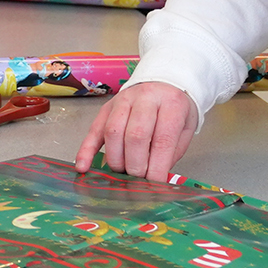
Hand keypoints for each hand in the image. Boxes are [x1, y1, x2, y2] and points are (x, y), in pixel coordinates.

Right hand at [76, 80, 197, 180]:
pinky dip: (86, 150)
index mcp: (171, 104)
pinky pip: (93, 130)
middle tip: (138, 180)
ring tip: (122, 173)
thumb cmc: (174, 110)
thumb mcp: (184, 130)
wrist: (163, 83)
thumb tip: (154, 179)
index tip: (154, 184)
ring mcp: (123, 101)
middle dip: (135, 165)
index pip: (162, 139)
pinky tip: (83, 167)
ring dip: (116, 160)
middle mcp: (146, 98)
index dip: (156, 167)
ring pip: (112, 132)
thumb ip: (170, 153)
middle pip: (135, 135)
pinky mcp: (106, 108)